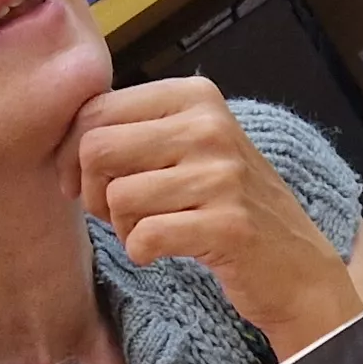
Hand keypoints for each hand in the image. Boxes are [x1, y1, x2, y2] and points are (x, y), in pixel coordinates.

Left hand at [71, 77, 355, 356]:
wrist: (297, 266)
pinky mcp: (227, 225)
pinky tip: (161, 252)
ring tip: (147, 232)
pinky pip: (144, 237)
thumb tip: (66, 138)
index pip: (97, 109)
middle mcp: (210, 127)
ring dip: (119, 227)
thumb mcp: (193, 147)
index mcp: (196, 97)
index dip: (72, 151)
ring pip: (117, 197)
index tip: (81, 182)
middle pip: (98, 149)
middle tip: (112, 213)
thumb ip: (138, 130)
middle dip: (89, 190)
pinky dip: (140, 252)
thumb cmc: (230, 206)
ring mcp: (222, 176)